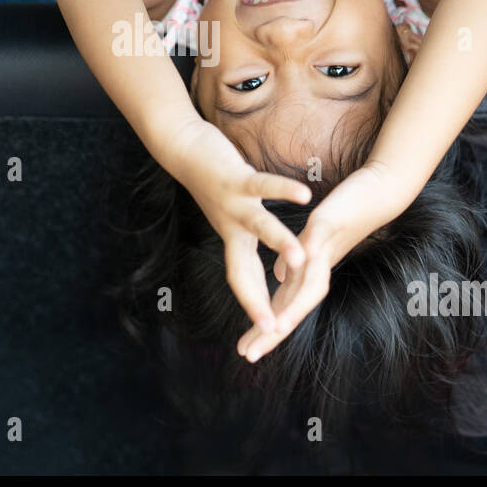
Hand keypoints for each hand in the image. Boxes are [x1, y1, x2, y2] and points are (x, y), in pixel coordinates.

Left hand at [166, 119, 311, 333]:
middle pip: (244, 271)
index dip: (258, 310)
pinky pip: (262, 185)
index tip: (271, 337)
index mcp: (234, 241)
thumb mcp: (233, 220)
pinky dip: (282, 190)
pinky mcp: (234, 178)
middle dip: (257, 300)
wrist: (182, 149)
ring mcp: (231, 203)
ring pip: (258, 227)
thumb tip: (273, 271)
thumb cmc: (214, 183)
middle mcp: (230, 229)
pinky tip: (304, 195)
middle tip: (273, 331)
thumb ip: (250, 245)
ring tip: (302, 259)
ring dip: (280, 243)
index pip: (246, 283)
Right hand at [239, 160, 410, 361]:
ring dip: (294, 307)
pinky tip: (297, 262)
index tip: (245, 350)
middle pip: (296, 307)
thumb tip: (280, 278)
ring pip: (311, 284)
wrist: (378, 194)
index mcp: (309, 272)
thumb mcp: (313, 244)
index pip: (284, 306)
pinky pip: (318, 242)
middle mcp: (319, 268)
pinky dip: (308, 256)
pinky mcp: (331, 224)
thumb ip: (297, 263)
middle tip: (250, 355)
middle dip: (273, 332)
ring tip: (277, 326)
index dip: (265, 330)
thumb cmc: (343, 219)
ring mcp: (327, 248)